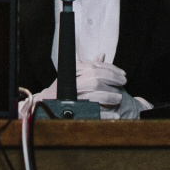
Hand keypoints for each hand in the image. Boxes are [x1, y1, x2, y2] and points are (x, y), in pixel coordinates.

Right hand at [18, 60, 152, 119]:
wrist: (45, 106)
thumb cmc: (64, 89)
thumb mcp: (75, 75)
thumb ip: (89, 66)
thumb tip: (102, 55)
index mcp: (72, 72)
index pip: (95, 67)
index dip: (111, 69)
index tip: (123, 74)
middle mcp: (71, 83)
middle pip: (95, 79)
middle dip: (112, 80)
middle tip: (124, 82)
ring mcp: (72, 98)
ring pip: (94, 94)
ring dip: (109, 96)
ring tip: (119, 98)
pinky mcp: (74, 112)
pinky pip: (92, 112)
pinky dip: (105, 114)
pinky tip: (115, 114)